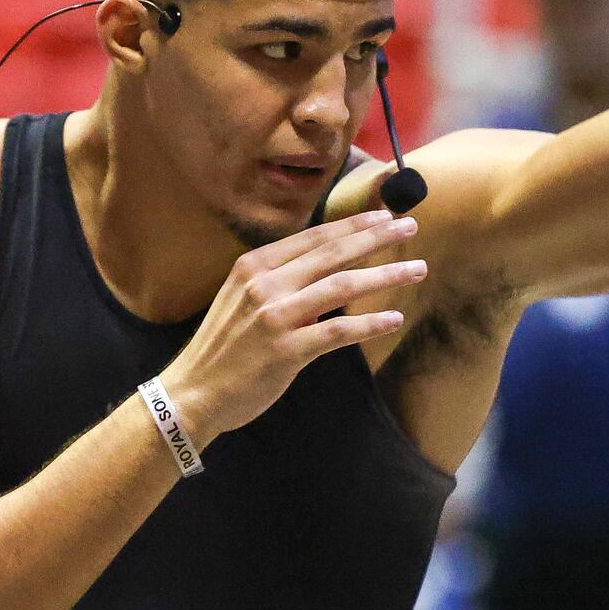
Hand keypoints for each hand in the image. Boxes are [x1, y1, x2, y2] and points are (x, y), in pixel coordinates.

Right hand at [156, 210, 424, 445]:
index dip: (353, 225)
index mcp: (254, 267)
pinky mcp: (285, 351)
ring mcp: (274, 317)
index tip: (384, 216)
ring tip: (416, 269)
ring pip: (341, 286)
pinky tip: (393, 319)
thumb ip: (278, 282)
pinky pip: (337, 331)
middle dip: (376, 237)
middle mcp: (264, 284)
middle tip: (410, 226)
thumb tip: (324, 269)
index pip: (313, 237)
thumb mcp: (241, 301)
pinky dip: (368, 323)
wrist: (192, 393)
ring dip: (384, 275)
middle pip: (332, 253)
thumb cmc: (222, 350)